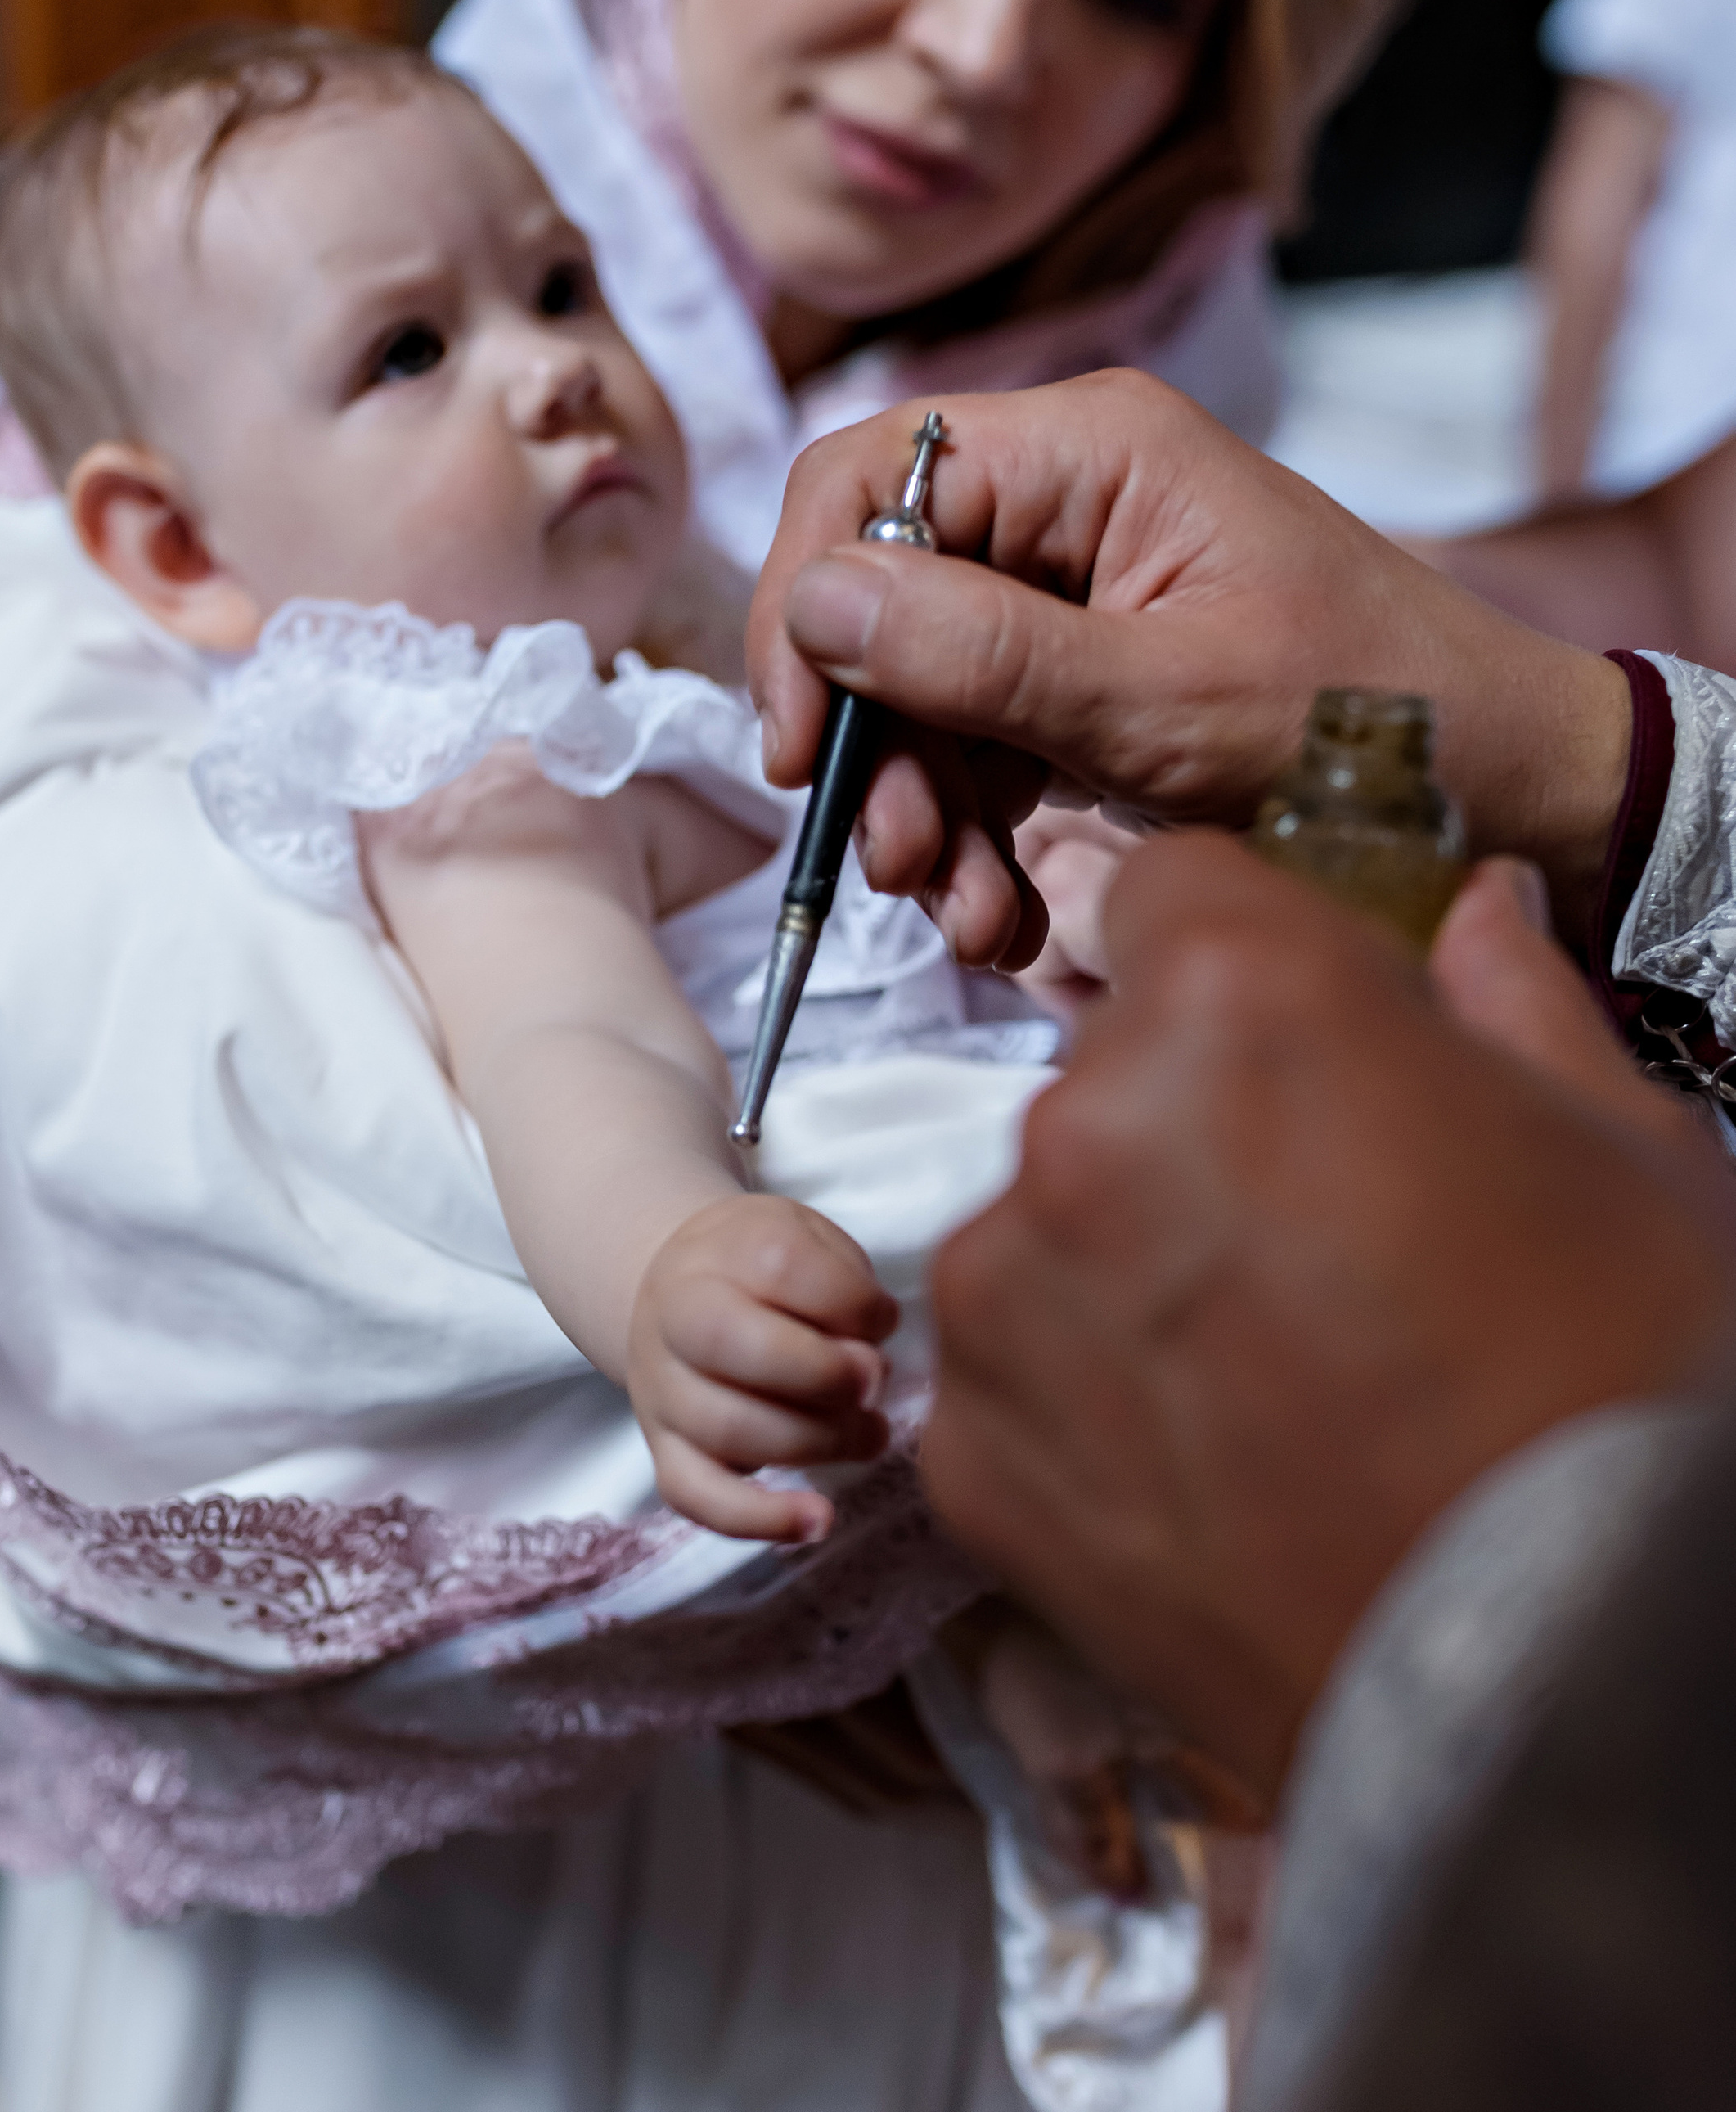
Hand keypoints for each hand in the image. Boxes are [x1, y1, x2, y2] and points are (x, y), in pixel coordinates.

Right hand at [628, 1197, 898, 1543]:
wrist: (675, 1288)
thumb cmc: (759, 1267)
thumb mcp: (804, 1237)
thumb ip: (841, 1284)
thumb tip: (869, 1360)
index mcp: (719, 1250)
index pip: (781, 1267)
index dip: (850, 1301)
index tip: (883, 1318)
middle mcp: (676, 1317)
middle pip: (738, 1348)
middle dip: (827, 1374)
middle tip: (875, 1382)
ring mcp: (663, 1389)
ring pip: (727, 1430)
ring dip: (818, 1443)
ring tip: (871, 1434)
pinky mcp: (664, 1451)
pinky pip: (698, 1497)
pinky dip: (759, 1520)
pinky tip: (817, 1520)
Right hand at [747, 375, 1632, 963]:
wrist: (1505, 790)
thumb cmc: (1368, 716)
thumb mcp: (1164, 700)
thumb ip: (983, 655)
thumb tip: (816, 603)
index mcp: (1090, 452)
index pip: (869, 479)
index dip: (810, 607)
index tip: (804, 746)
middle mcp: (1066, 504)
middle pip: (882, 600)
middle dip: (876, 748)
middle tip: (897, 862)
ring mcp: (1070, 594)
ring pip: (917, 693)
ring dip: (924, 816)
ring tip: (975, 917)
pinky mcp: (1080, 678)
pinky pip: (976, 746)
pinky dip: (975, 837)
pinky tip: (1009, 914)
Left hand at [920, 838, 1735, 1806]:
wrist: (1575, 1705)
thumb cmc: (1627, 1400)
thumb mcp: (1627, 1155)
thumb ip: (1509, 1002)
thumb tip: (1474, 911)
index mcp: (1237, 999)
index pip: (1168, 895)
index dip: (1245, 957)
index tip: (1302, 1036)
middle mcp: (1080, 1126)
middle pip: (1111, 1072)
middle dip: (1200, 1124)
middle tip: (1331, 1248)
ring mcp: (1006, 1295)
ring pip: (1050, 1224)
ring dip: (1133, 1270)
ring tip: (1286, 1383)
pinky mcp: (972, 1453)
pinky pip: (1015, 1373)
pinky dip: (1090, 1405)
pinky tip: (1222, 1471)